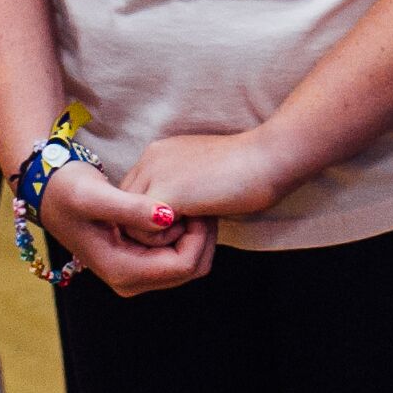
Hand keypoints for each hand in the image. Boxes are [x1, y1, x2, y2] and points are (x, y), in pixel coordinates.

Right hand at [34, 157, 212, 294]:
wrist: (50, 191)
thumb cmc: (67, 191)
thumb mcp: (96, 196)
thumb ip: (132, 208)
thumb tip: (168, 217)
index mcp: (122, 271)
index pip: (183, 267)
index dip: (199, 238)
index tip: (199, 206)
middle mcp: (129, 280)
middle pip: (189, 270)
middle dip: (202, 239)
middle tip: (203, 203)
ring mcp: (133, 273)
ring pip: (186, 265)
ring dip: (196, 237)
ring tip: (193, 203)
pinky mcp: (137, 261)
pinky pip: (176, 256)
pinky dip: (185, 236)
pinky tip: (182, 210)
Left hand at [116, 126, 294, 222]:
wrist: (267, 158)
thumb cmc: (247, 169)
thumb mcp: (202, 174)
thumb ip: (181, 188)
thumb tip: (173, 216)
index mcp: (159, 153)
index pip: (134, 196)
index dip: (151, 217)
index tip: (181, 225)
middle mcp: (150, 159)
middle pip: (125, 209)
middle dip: (148, 229)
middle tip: (183, 235)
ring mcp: (154, 174)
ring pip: (129, 222)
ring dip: (157, 236)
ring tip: (191, 229)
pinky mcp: (164, 192)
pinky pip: (142, 233)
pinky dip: (164, 239)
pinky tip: (193, 227)